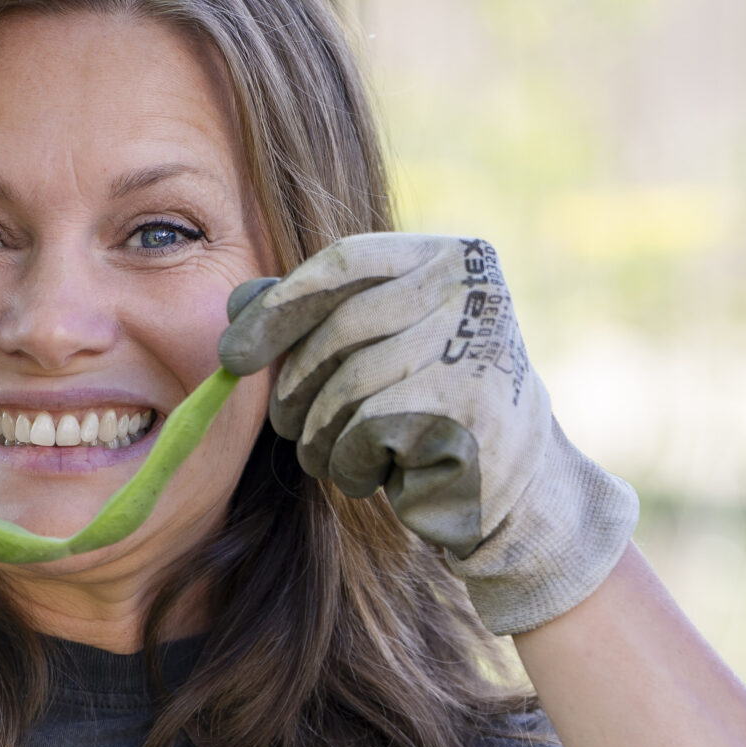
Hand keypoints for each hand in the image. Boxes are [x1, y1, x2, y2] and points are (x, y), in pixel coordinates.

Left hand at [218, 234, 635, 636]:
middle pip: (340, 328)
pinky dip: (352, 462)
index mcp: (452, 256)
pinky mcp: (465, 411)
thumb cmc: (431, 412)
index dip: (279, 307)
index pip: (344, 263)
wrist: (513, 490)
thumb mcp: (380, 350)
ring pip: (348, 385)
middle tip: (285, 425)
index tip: (232, 352)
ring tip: (331, 454)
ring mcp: (474, 347)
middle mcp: (471, 290)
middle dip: (294, 384)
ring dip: (320, 434)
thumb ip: (318, 316)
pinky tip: (376, 474)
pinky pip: (367, 431)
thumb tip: (236, 302)